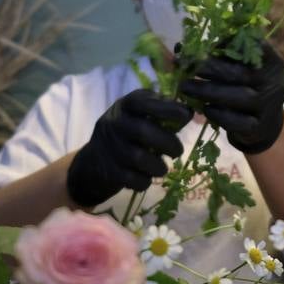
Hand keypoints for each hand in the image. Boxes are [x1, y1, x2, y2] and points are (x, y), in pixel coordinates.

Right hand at [65, 89, 192, 207]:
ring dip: (158, 166)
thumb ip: (161, 112)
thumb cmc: (127, 133)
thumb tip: (190, 112)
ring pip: (138, 158)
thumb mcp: (139, 115)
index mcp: (125, 106)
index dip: (167, 108)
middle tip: (178, 151)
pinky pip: (132, 179)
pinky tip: (148, 178)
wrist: (94, 161)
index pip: (144, 102)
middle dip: (167, 142)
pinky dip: (145, 181)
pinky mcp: (108, 171)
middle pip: (142, 131)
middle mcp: (114, 123)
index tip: (186, 115)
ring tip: (163, 168)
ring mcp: (109, 148)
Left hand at [179, 40, 283, 153]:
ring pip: (238, 96)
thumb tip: (181, 47)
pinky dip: (218, 115)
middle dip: (208, 67)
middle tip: (184, 65)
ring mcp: (269, 106)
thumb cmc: (247, 88)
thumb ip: (222, 56)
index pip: (252, 46)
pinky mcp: (259, 127)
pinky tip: (204, 109)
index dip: (226, 44)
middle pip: (239, 72)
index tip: (202, 45)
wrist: (266, 125)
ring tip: (185, 87)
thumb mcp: (243, 69)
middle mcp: (275, 82)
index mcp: (272, 61)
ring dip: (207, 91)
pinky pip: (237, 121)